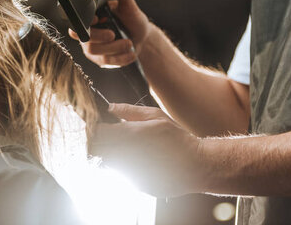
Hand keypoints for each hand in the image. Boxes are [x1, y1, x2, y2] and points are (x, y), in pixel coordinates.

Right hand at [68, 0, 151, 67]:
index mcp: (90, 16)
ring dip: (114, 49)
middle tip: (114, 34)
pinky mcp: (101, 60)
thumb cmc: (131, 19)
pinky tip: (131, 54)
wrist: (142, 37)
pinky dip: (121, 59)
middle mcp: (88, 32)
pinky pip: (106, 62)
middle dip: (100, 37)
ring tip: (129, 44)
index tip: (97, 19)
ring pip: (94, 52)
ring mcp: (93, 47)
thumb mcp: (129, 5)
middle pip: (84, 39)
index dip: (83, 22)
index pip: (77, 20)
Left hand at [89, 103, 207, 197]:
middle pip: (98, 149)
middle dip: (97, 143)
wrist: (197, 165)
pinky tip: (142, 163)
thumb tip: (110, 107)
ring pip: (108, 163)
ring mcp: (133, 171)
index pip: (99, 133)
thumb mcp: (156, 116)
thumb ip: (130, 111)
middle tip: (105, 139)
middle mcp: (130, 154)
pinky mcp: (137, 184)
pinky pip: (122, 174)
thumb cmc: (177, 137)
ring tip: (130, 151)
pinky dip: (126, 167)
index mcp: (133, 134)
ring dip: (111, 156)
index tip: (94, 127)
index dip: (93, 129)